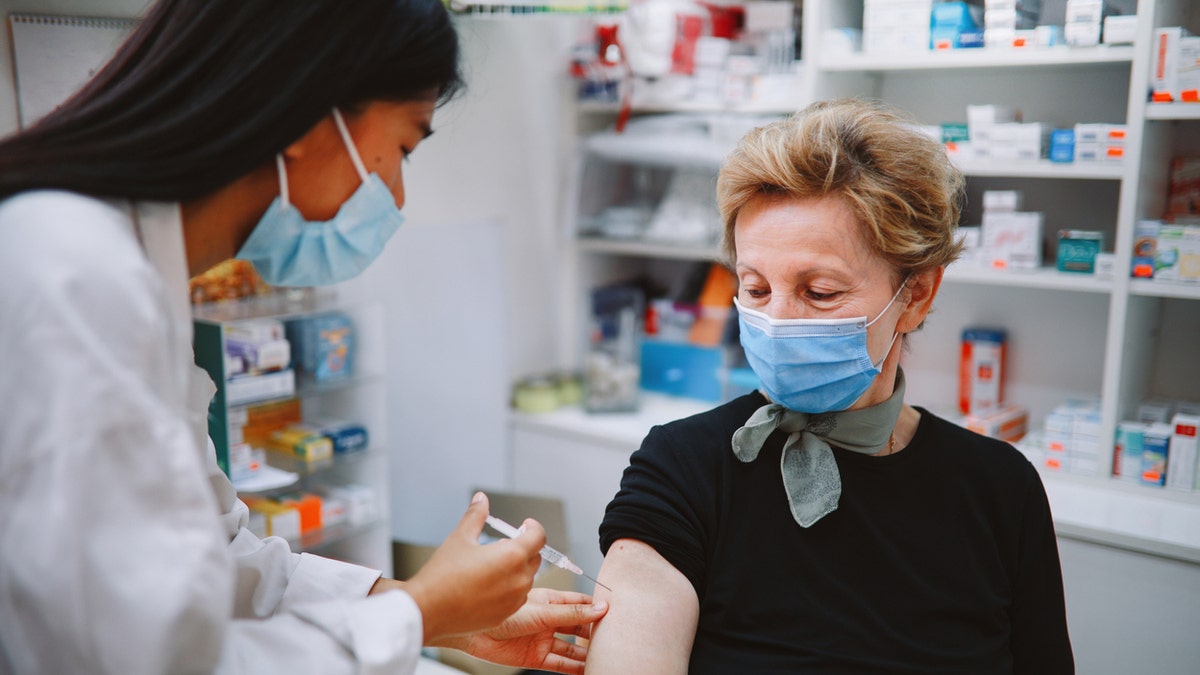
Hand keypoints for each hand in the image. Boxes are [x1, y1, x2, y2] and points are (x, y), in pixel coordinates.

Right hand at [402, 492, 545, 642]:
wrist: (428, 610)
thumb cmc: (443, 575)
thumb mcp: (460, 537)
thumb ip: (476, 516)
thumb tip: (481, 499)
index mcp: (513, 556)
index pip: (539, 537)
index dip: (533, 528)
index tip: (525, 525)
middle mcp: (519, 579)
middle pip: (534, 558)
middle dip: (524, 548)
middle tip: (503, 544)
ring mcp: (514, 600)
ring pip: (526, 579)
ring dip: (516, 569)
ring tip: (491, 565)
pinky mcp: (505, 615)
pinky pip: (516, 598)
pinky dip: (509, 588)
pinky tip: (487, 585)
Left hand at [435, 588, 607, 674]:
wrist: (471, 630)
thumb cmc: (499, 611)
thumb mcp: (541, 610)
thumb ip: (571, 613)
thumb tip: (599, 609)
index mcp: (549, 600)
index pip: (580, 603)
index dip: (597, 607)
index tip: (615, 612)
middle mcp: (548, 620)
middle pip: (579, 626)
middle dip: (595, 632)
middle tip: (614, 638)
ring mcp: (542, 639)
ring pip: (571, 647)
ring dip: (586, 653)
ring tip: (605, 657)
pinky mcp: (535, 657)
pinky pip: (560, 664)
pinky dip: (574, 669)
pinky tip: (587, 670)